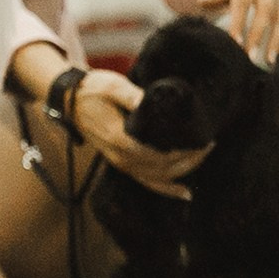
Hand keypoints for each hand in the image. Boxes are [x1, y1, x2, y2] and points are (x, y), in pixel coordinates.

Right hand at [71, 69, 210, 199]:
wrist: (70, 101)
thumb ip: (130, 95)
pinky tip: (183, 191)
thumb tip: (148, 100)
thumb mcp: (111, 85)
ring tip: (201, 160)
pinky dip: (165, 188)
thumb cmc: (92, 90)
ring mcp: (120, 163)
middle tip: (208, 145)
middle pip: (161, 169)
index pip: (158, 155)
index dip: (182, 153)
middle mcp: (121, 157)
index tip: (202, 141)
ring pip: (156, 179)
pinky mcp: (122, 162)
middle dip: (189, 161)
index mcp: (120, 139)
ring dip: (181, 174)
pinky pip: (146, 182)